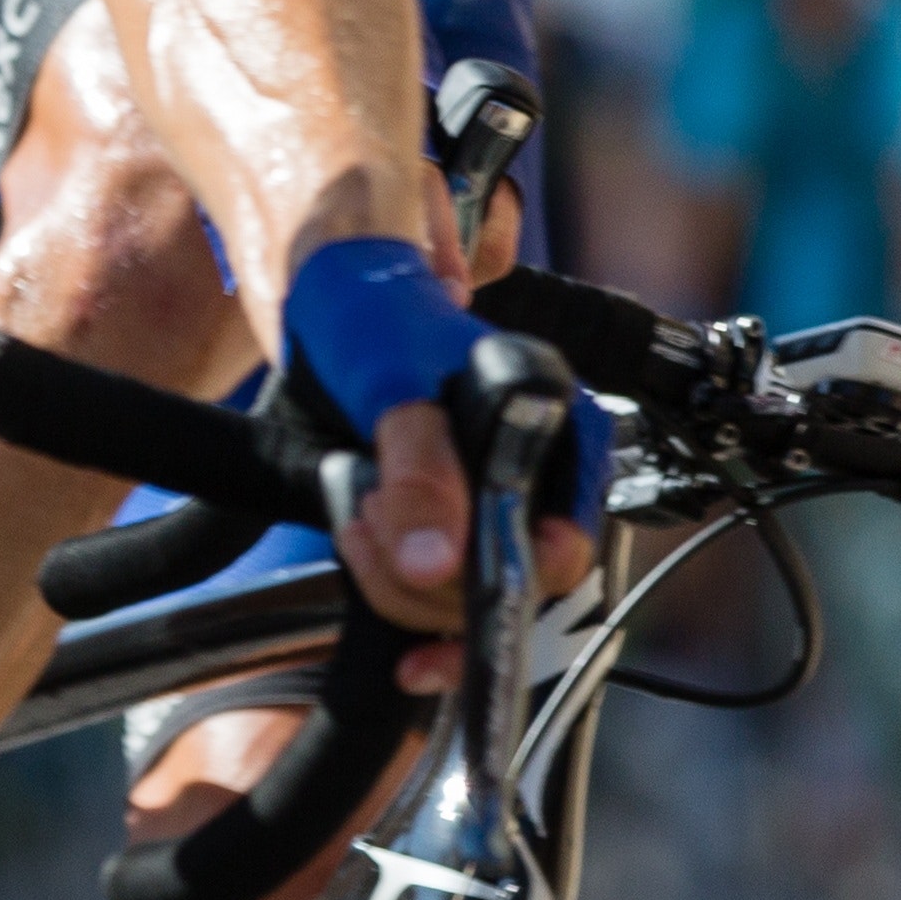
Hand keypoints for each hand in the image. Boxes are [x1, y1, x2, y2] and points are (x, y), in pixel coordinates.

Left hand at [279, 237, 597, 647]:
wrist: (333, 302)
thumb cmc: (380, 321)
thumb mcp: (399, 388)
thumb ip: (421, 474)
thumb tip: (435, 568)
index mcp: (564, 436)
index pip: (567, 542)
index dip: (518, 573)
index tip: (456, 575)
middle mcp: (540, 482)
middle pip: (513, 585)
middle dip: (432, 568)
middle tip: (373, 507)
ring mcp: (493, 510)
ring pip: (464, 597)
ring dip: (396, 574)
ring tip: (359, 508)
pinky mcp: (446, 529)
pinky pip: (433, 596)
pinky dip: (394, 597)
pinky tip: (368, 574)